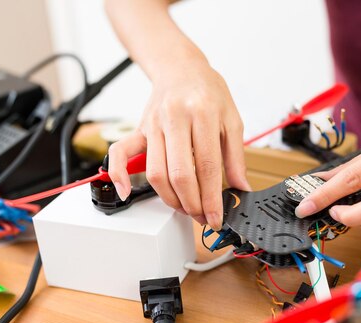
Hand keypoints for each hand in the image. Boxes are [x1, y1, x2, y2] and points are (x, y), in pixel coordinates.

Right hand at [107, 61, 249, 229]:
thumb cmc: (207, 92)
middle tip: (202, 217)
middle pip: (179, 174)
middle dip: (192, 203)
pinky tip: (126, 192)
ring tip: (185, 208)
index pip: (207, 166)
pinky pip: (120, 153)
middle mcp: (174, 118)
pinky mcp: (138, 128)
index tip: (216, 217)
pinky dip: (118, 175)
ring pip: (155, 172)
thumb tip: (242, 189)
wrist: (181, 67)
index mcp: (202, 114)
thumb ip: (236, 157)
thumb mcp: (232, 119)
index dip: (212, 198)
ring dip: (170, 199)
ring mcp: (153, 124)